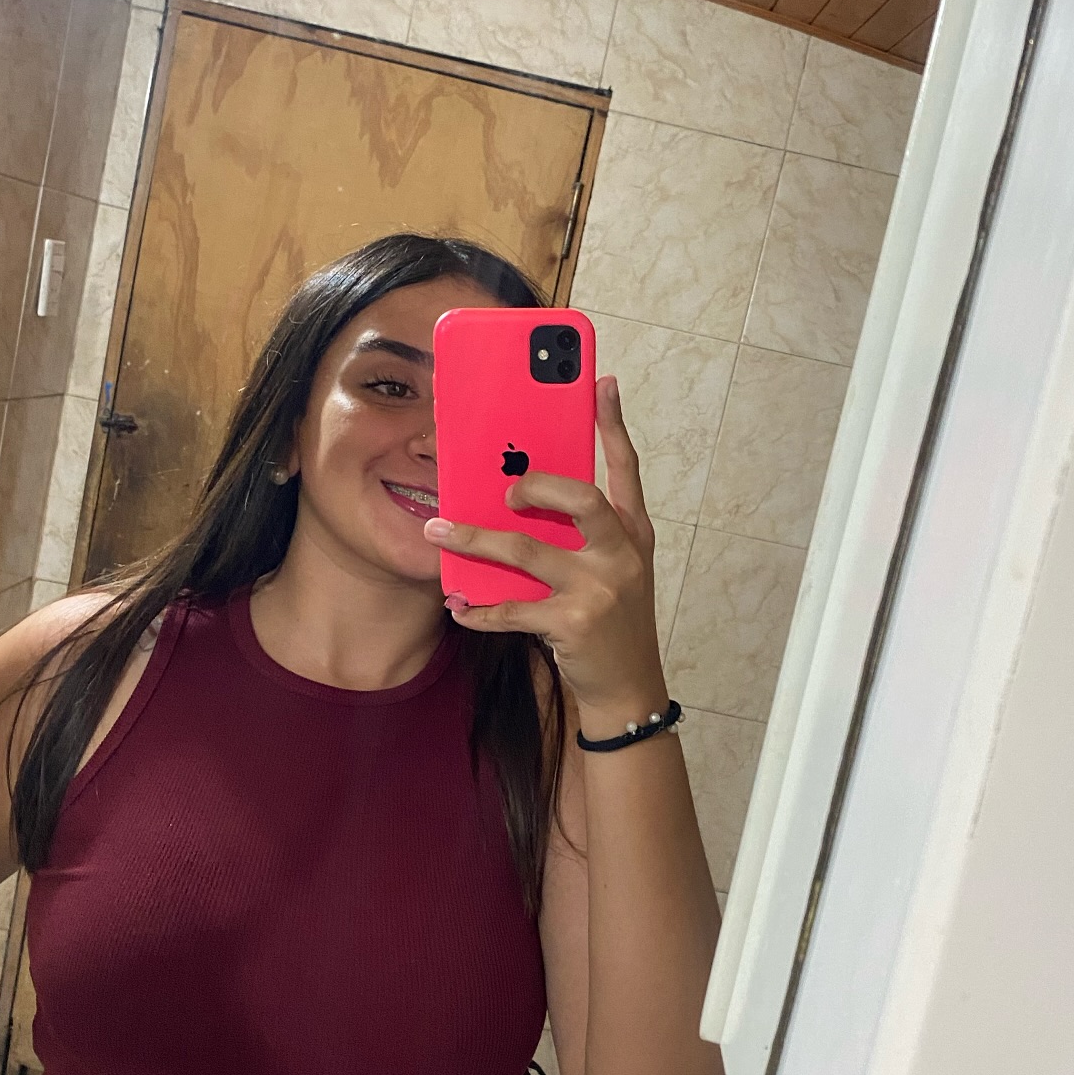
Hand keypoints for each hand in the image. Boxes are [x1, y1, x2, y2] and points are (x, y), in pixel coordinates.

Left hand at [424, 376, 666, 721]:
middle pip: (578, 498)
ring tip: (440, 531)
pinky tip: (458, 606)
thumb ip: (582, 536)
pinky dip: (478, 609)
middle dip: (535, 485)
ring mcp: (599, 589)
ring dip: (474, 540)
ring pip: (525, 550)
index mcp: (633, 534)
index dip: (613, 424)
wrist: (630, 690)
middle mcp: (622, 555)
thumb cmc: (612, 623)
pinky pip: (511, 609)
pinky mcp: (573, 623)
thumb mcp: (613, 571)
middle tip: (507, 488)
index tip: (601, 383)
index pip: (626, 469)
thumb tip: (522, 496)